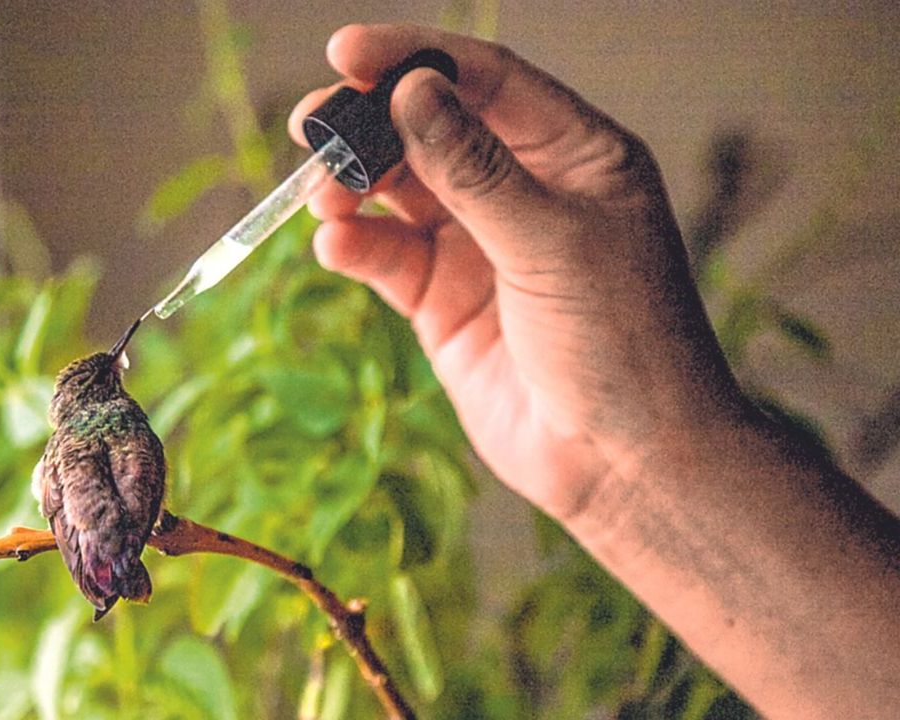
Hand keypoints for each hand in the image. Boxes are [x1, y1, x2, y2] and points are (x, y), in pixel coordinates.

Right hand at [289, 25, 743, 521]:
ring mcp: (478, 246)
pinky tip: (335, 244)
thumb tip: (412, 92)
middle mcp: (522, 190)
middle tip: (312, 120)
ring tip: (323, 195)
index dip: (415, 58)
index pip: (485, 80)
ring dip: (352, 186)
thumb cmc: (623, 343)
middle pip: (428, 130)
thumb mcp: (550, 241)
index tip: (347, 51)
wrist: (622, 462)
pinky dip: (355, 246)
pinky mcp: (442, 301)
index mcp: (573, 154)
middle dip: (368, 124)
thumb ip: (475, 168)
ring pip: (397, 191)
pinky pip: (386, 256)